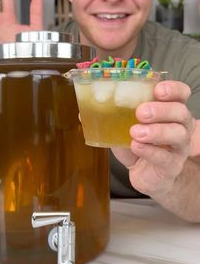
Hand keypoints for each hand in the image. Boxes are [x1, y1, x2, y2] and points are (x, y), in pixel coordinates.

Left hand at [112, 80, 194, 197]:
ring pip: (178, 134)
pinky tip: (137, 147)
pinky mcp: (172, 166)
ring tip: (135, 132)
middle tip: (140, 112)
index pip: (181, 93)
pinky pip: (166, 158)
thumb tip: (82, 111)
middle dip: (161, 109)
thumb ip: (109, 117)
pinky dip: (150, 151)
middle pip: (181, 112)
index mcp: (168, 110)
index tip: (157, 90)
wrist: (144, 175)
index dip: (173, 89)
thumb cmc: (138, 144)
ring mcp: (178, 147)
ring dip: (156, 131)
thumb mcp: (123, 127)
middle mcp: (179, 125)